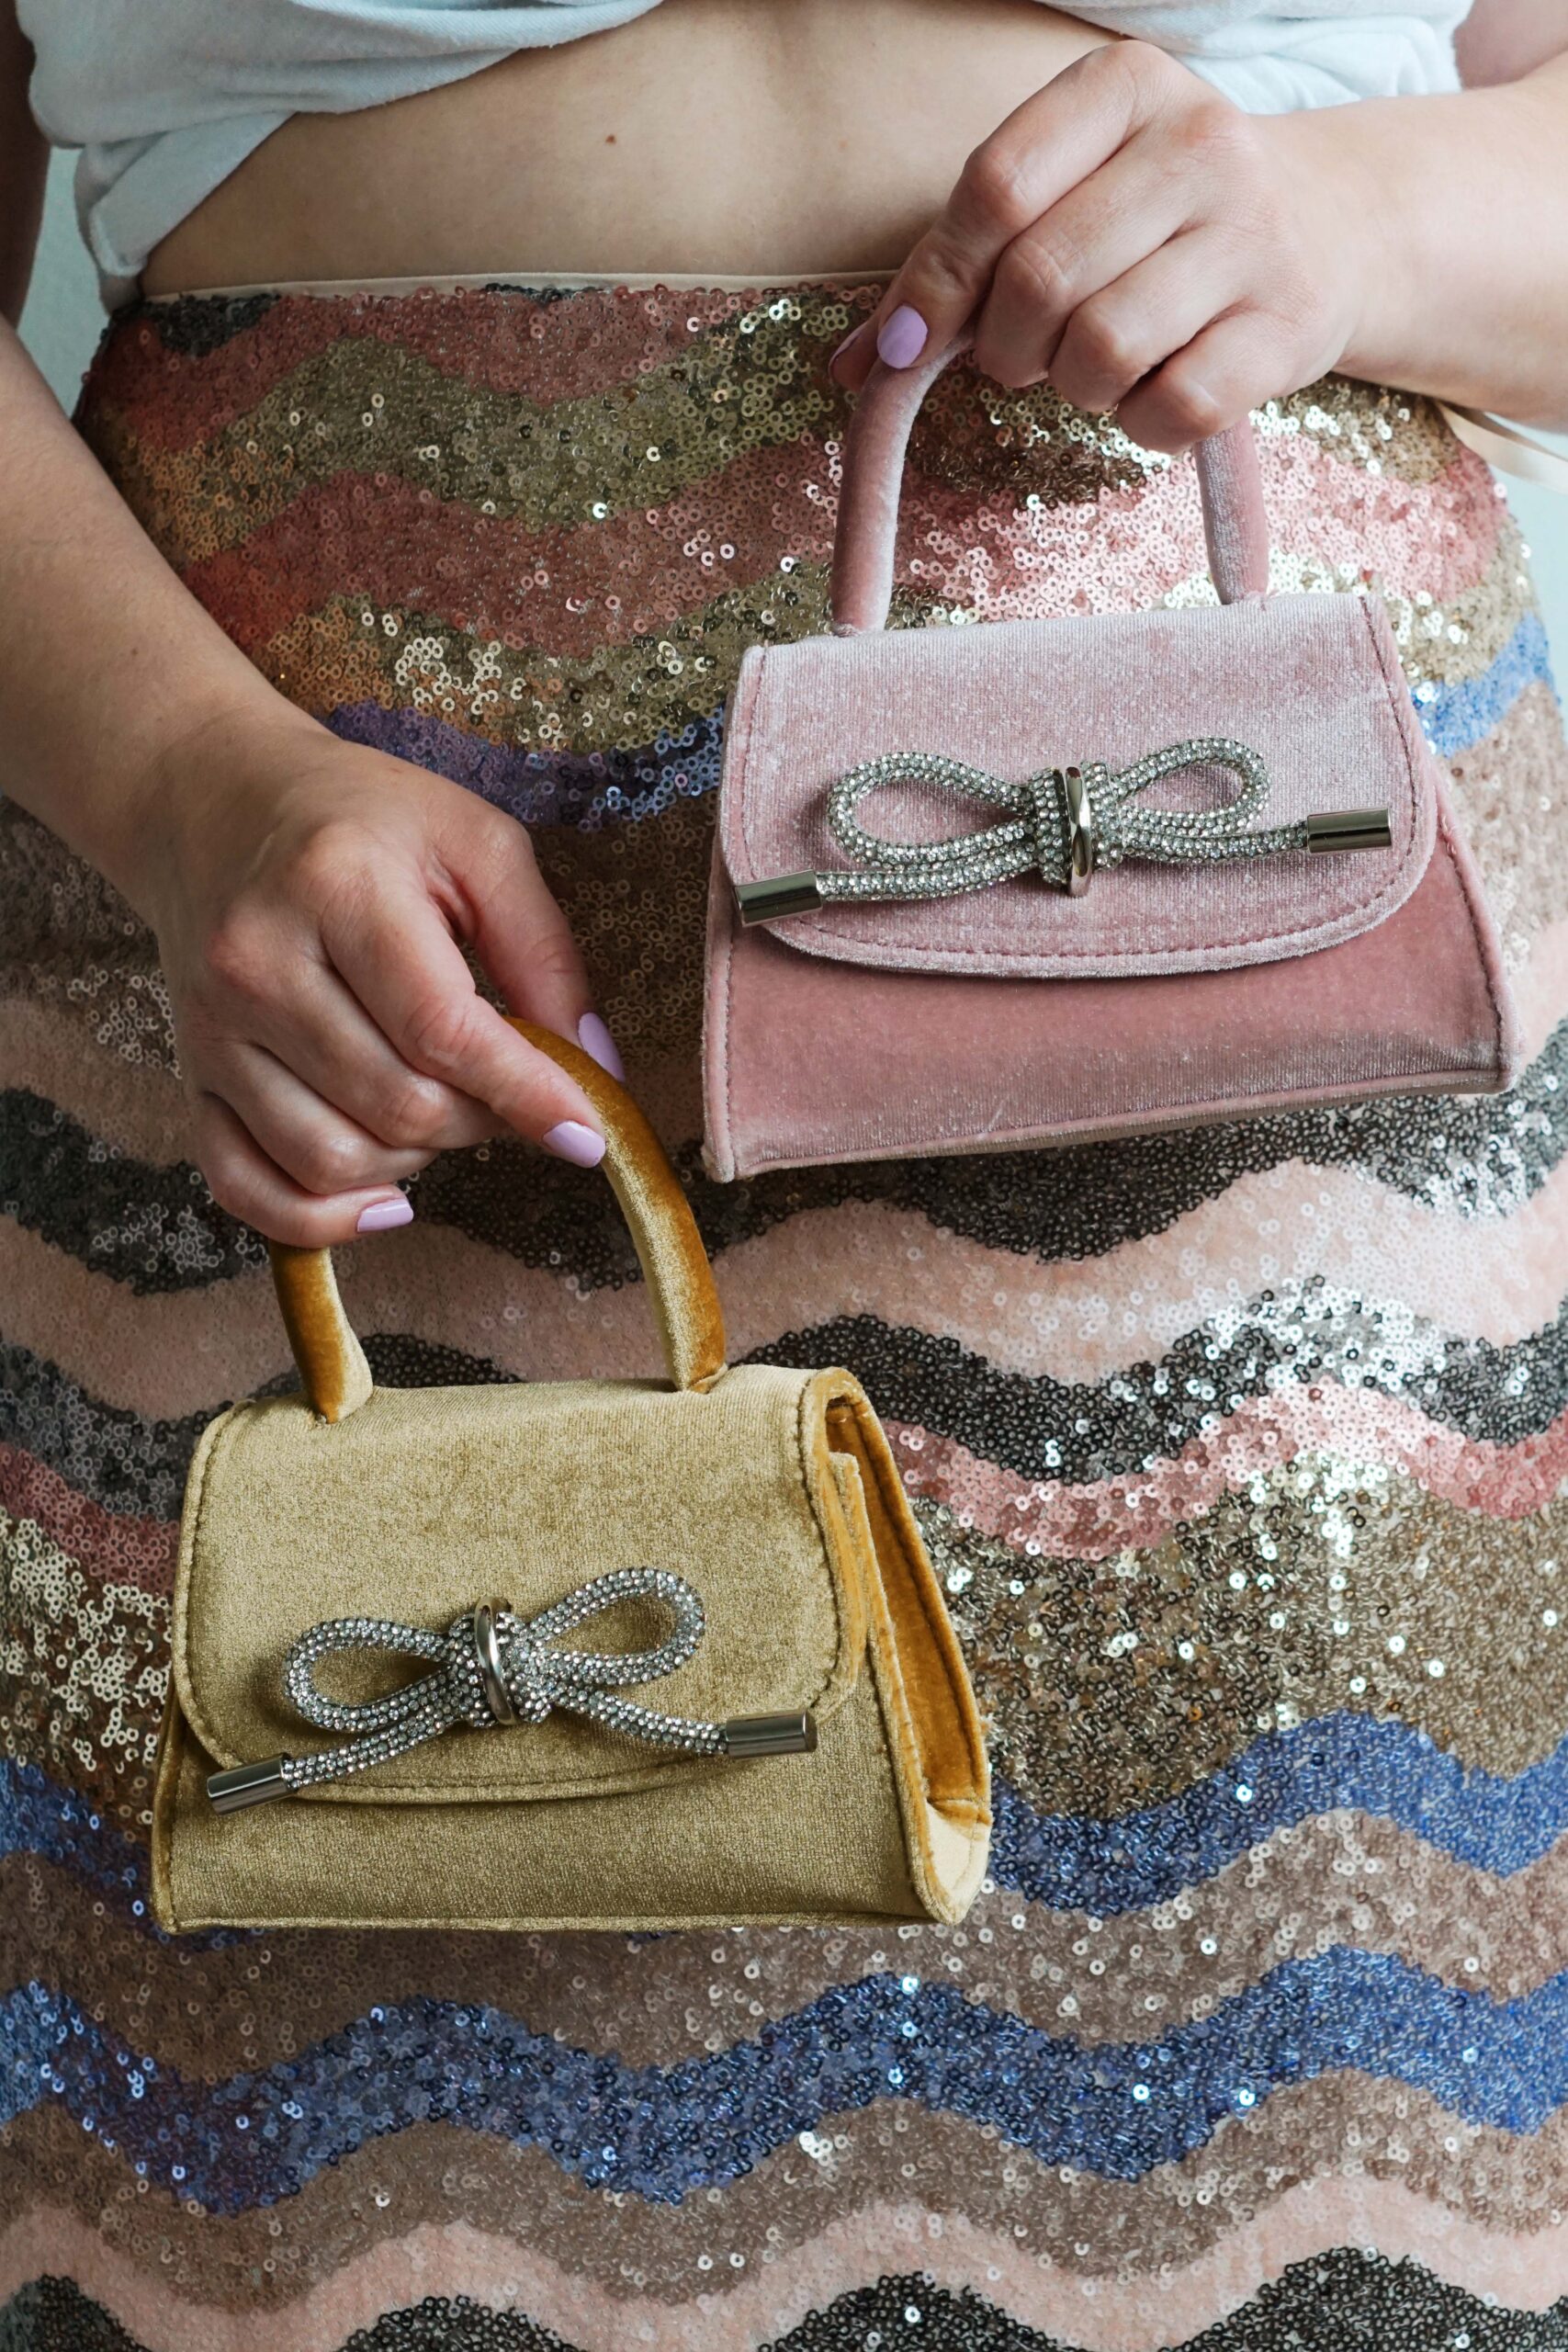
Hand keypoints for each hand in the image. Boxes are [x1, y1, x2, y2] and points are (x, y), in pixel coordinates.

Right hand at [132, 708, 618, 1245]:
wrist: (212, 802)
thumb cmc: (362, 819)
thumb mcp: (473, 843)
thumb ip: (543, 949)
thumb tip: (594, 1067)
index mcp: (336, 885)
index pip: (442, 1029)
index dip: (525, 1095)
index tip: (585, 1134)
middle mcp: (258, 960)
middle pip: (395, 1104)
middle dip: (480, 1121)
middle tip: (509, 1092)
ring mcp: (210, 1026)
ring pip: (331, 1158)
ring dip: (416, 1161)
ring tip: (443, 1109)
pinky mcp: (189, 1072)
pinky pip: (246, 1187)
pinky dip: (322, 1218)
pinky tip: (384, 1197)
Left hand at [832, 40, 1374, 449]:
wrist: (1332, 222)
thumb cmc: (1157, 216)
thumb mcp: (1068, 190)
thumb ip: (959, 260)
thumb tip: (856, 366)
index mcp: (1124, 85)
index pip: (996, 187)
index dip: (935, 284)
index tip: (907, 347)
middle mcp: (1199, 143)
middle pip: (1041, 278)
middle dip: (1006, 348)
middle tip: (1022, 358)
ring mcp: (1254, 235)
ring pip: (1102, 350)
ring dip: (1074, 388)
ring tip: (1093, 368)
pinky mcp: (1288, 328)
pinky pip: (1173, 409)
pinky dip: (1139, 426)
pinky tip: (1151, 395)